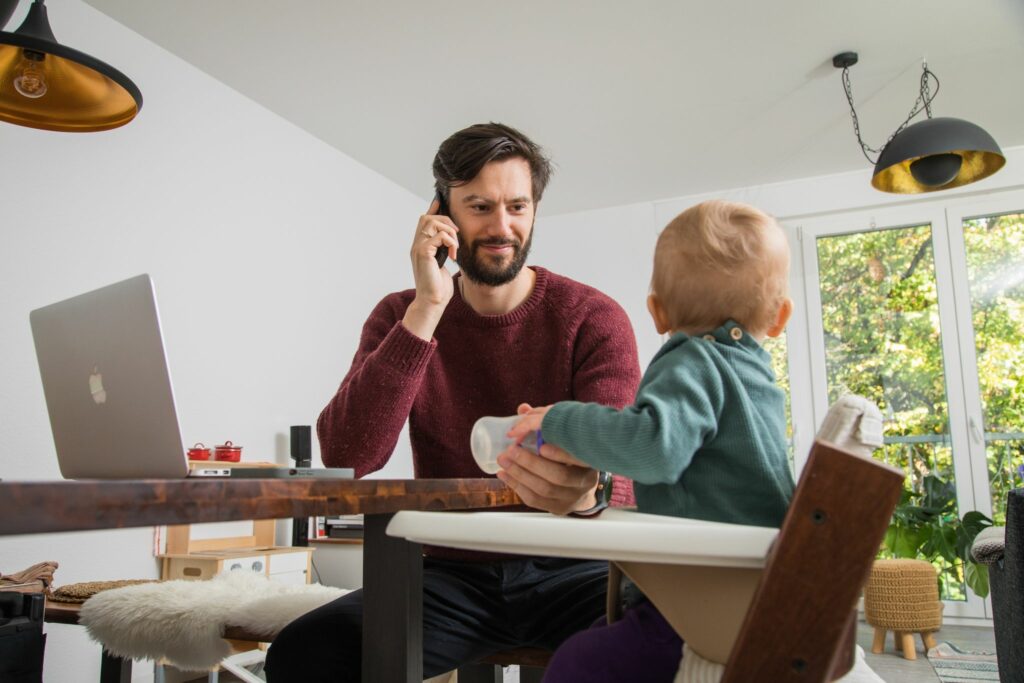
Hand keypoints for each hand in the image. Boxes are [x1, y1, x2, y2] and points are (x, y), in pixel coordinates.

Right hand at [403, 198, 458, 339]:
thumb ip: (444, 250)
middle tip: (456, 234)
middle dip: (445, 220)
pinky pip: (438, 235)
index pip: (424, 221)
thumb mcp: (443, 264)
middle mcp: (416, 245)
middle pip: (426, 217)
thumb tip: (453, 241)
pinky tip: (453, 255)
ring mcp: (418, 248)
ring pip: (431, 222)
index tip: (442, 201)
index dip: (433, 209)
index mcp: (421, 246)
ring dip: (449, 231)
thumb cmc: (439, 287)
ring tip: (455, 247)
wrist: (433, 302)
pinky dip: (450, 242)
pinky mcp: (422, 253)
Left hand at [496, 403, 597, 514]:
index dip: (561, 454)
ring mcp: (572, 498)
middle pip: (558, 476)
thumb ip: (546, 423)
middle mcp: (585, 481)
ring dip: (519, 475)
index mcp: (590, 460)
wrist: (582, 489)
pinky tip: (505, 475)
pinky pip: (535, 500)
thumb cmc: (570, 457)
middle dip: (531, 463)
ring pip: (544, 489)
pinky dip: (517, 487)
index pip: (579, 458)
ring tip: (503, 461)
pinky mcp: (558, 508)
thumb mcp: (565, 440)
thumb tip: (522, 409)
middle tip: (511, 450)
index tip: (542, 446)